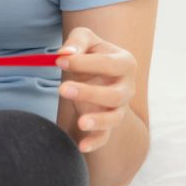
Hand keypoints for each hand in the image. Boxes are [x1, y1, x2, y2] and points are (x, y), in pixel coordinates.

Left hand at [57, 27, 137, 152]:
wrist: (95, 72)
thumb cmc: (89, 52)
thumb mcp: (85, 38)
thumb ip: (77, 41)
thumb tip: (65, 53)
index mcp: (125, 63)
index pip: (108, 64)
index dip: (83, 62)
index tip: (59, 60)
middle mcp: (127, 87)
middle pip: (115, 95)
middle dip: (89, 93)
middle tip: (62, 89)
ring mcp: (120, 107)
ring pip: (115, 118)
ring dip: (98, 121)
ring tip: (81, 122)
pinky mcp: (108, 122)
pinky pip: (105, 136)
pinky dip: (95, 142)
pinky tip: (81, 147)